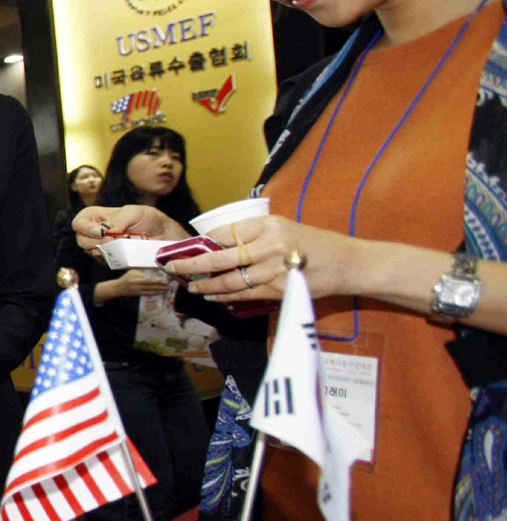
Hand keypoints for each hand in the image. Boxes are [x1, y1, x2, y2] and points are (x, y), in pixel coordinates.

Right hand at [73, 204, 186, 252]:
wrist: (162, 233)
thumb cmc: (147, 218)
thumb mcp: (133, 212)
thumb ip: (119, 220)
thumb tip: (108, 233)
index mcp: (95, 216)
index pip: (78, 223)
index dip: (85, 228)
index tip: (100, 232)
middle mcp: (94, 232)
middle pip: (81, 240)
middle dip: (95, 242)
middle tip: (112, 242)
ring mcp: (101, 246)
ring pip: (90, 252)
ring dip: (104, 250)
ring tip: (121, 245)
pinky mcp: (109, 258)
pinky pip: (103, 262)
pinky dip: (112, 258)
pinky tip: (123, 252)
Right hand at [103, 267, 174, 300]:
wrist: (118, 288)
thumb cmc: (126, 278)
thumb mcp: (132, 272)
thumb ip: (140, 270)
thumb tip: (151, 268)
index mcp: (135, 276)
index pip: (147, 275)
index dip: (155, 276)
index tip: (163, 275)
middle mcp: (137, 282)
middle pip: (150, 282)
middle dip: (159, 282)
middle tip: (167, 282)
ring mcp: (137, 289)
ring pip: (150, 288)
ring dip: (159, 288)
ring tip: (166, 288)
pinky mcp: (137, 294)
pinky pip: (147, 293)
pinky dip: (153, 293)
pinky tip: (159, 292)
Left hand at [169, 214, 355, 303]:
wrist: (348, 263)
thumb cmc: (313, 244)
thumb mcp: (284, 227)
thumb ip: (253, 235)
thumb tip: (216, 245)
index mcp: (269, 224)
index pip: (225, 232)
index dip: (202, 242)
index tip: (185, 247)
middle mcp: (270, 244)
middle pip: (220, 256)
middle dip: (191, 263)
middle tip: (172, 267)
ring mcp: (275, 268)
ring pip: (230, 279)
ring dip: (206, 284)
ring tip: (190, 285)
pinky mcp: (280, 289)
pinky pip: (245, 294)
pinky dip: (225, 296)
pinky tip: (212, 295)